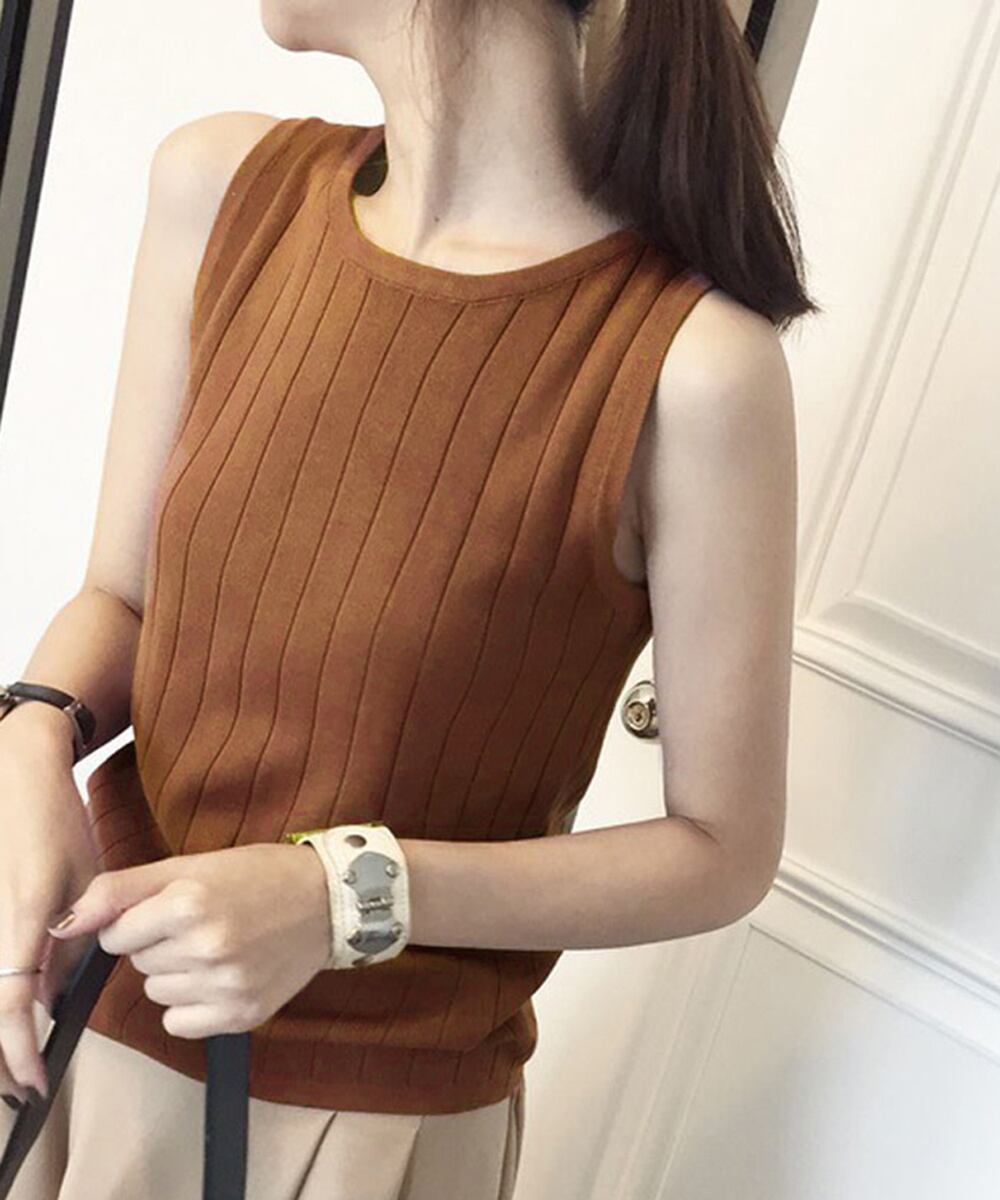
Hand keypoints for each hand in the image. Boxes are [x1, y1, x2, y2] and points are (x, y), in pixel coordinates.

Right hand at [0, 719, 97, 1104]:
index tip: (36, 1083)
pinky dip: (4, 994)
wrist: (18, 773)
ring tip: (23, 1061)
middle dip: (3, 1057)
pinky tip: (23, 1009)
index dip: (20, 1050)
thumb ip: (71, 940)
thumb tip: (52, 1000)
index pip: (13, 1004)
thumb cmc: (57, 823)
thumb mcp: (86, 880)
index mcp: (24, 919)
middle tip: (26, 1087)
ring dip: (2, 1028)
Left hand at [46, 843, 331, 1038]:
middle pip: (138, 964)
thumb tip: (64, 925)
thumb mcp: (190, 865)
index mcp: (189, 902)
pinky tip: (222, 976)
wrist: (330, 901)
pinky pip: (179, 1023)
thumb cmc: (259, 876)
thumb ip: (120, 889)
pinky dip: (192, 1005)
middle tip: (205, 922)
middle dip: (160, 944)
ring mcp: (225, 985)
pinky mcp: (241, 1014)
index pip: (116, 934)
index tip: (173, 909)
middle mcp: (206, 946)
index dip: (139, 920)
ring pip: (156, 993)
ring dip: (177, 974)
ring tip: (218, 946)